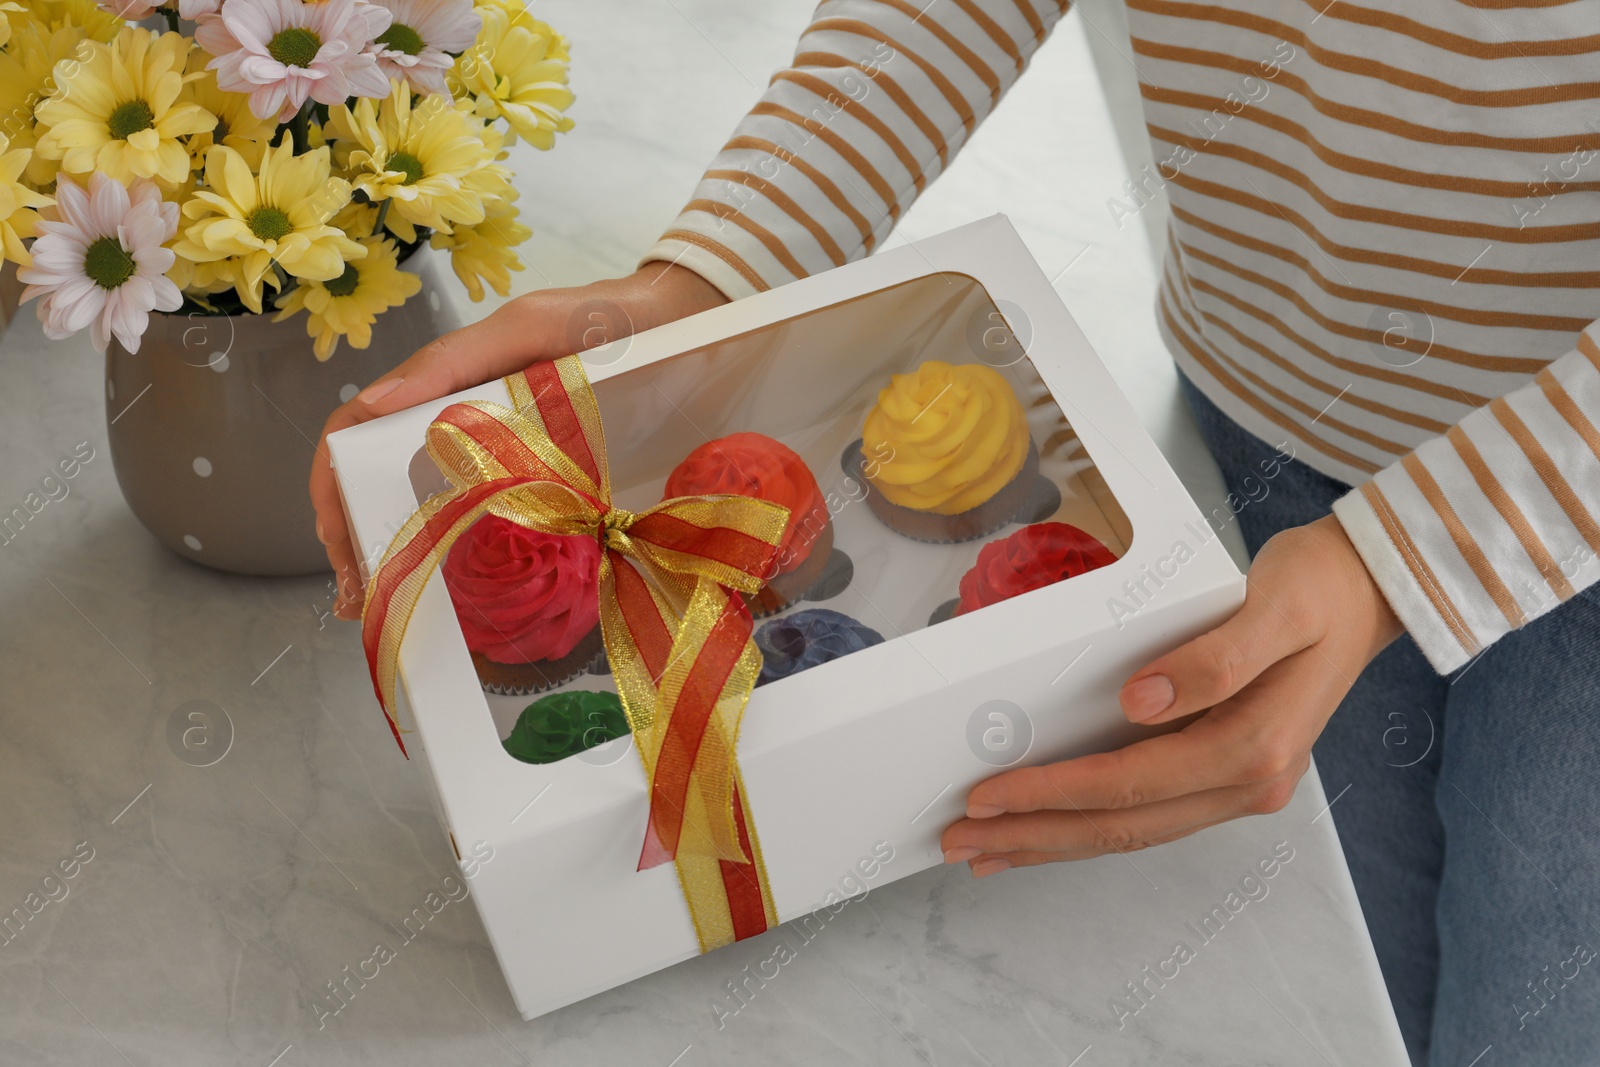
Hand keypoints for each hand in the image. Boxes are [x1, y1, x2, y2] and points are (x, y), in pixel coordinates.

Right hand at [310, 263, 728, 617]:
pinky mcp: (543, 475)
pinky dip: (459, 554)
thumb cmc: (604, 318)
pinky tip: (455, 595)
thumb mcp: (530, 327)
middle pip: (379, 478)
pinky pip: (489, 518)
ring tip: (389, 605)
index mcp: (444, 384)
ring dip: (397, 552)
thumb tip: (374, 405)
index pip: (356, 431)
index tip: (337, 541)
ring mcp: (499, 451)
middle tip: (356, 598)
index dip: (333, 484)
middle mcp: (461, 420)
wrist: (678, 322)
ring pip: (427, 505)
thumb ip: (458, 358)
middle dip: (355, 535)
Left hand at [940, 515, 1402, 876]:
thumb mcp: (1274, 608)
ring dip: (1054, 841)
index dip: (1053, 793)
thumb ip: (1215, 658)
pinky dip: (1090, 823)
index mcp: (1255, 748)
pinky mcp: (1227, 770)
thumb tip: (1142, 700)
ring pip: (1131, 830)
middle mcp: (1248, 781)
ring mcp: (1240, 783)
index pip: (1129, 784)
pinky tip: (1051, 827)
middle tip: (960, 842)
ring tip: (987, 850)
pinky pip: (1147, 811)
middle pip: (1121, 826)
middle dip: (1035, 835)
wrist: (1369, 589)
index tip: (989, 795)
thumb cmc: (1319, 590)